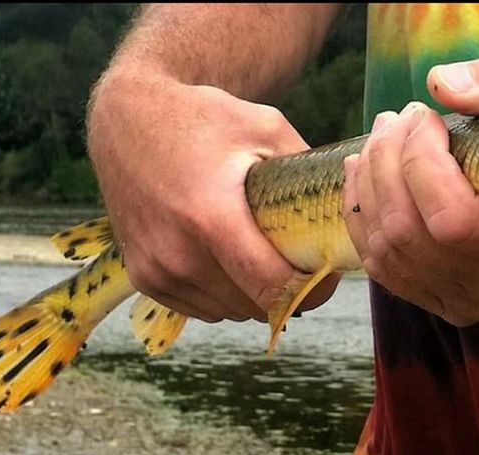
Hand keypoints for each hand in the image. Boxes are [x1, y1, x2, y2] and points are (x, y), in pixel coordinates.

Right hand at [87, 68, 337, 322]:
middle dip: (286, 291)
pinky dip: (225, 295)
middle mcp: (178, 253)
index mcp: (211, 218)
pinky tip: (231, 260)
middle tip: (301, 260)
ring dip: (255, 295)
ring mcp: (157, 270)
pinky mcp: (142, 279)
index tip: (327, 274)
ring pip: (230, 312)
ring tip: (263, 254)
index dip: (311, 290)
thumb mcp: (266, 127)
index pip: (272, 287)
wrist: (128, 118)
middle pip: (255, 305)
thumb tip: (350, 207)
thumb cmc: (204, 118)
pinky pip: (203, 309)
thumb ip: (307, 172)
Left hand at [341, 54, 478, 326]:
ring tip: (384, 132)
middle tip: (401, 117)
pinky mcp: (433, 300)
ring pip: (388, 244)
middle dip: (390, 160)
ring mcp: (463, 299)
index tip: (428, 116)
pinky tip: (366, 169)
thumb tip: (441, 84)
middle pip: (411, 230)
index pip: (456, 220)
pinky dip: (361, 207)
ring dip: (371, 177)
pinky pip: (377, 260)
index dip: (424, 163)